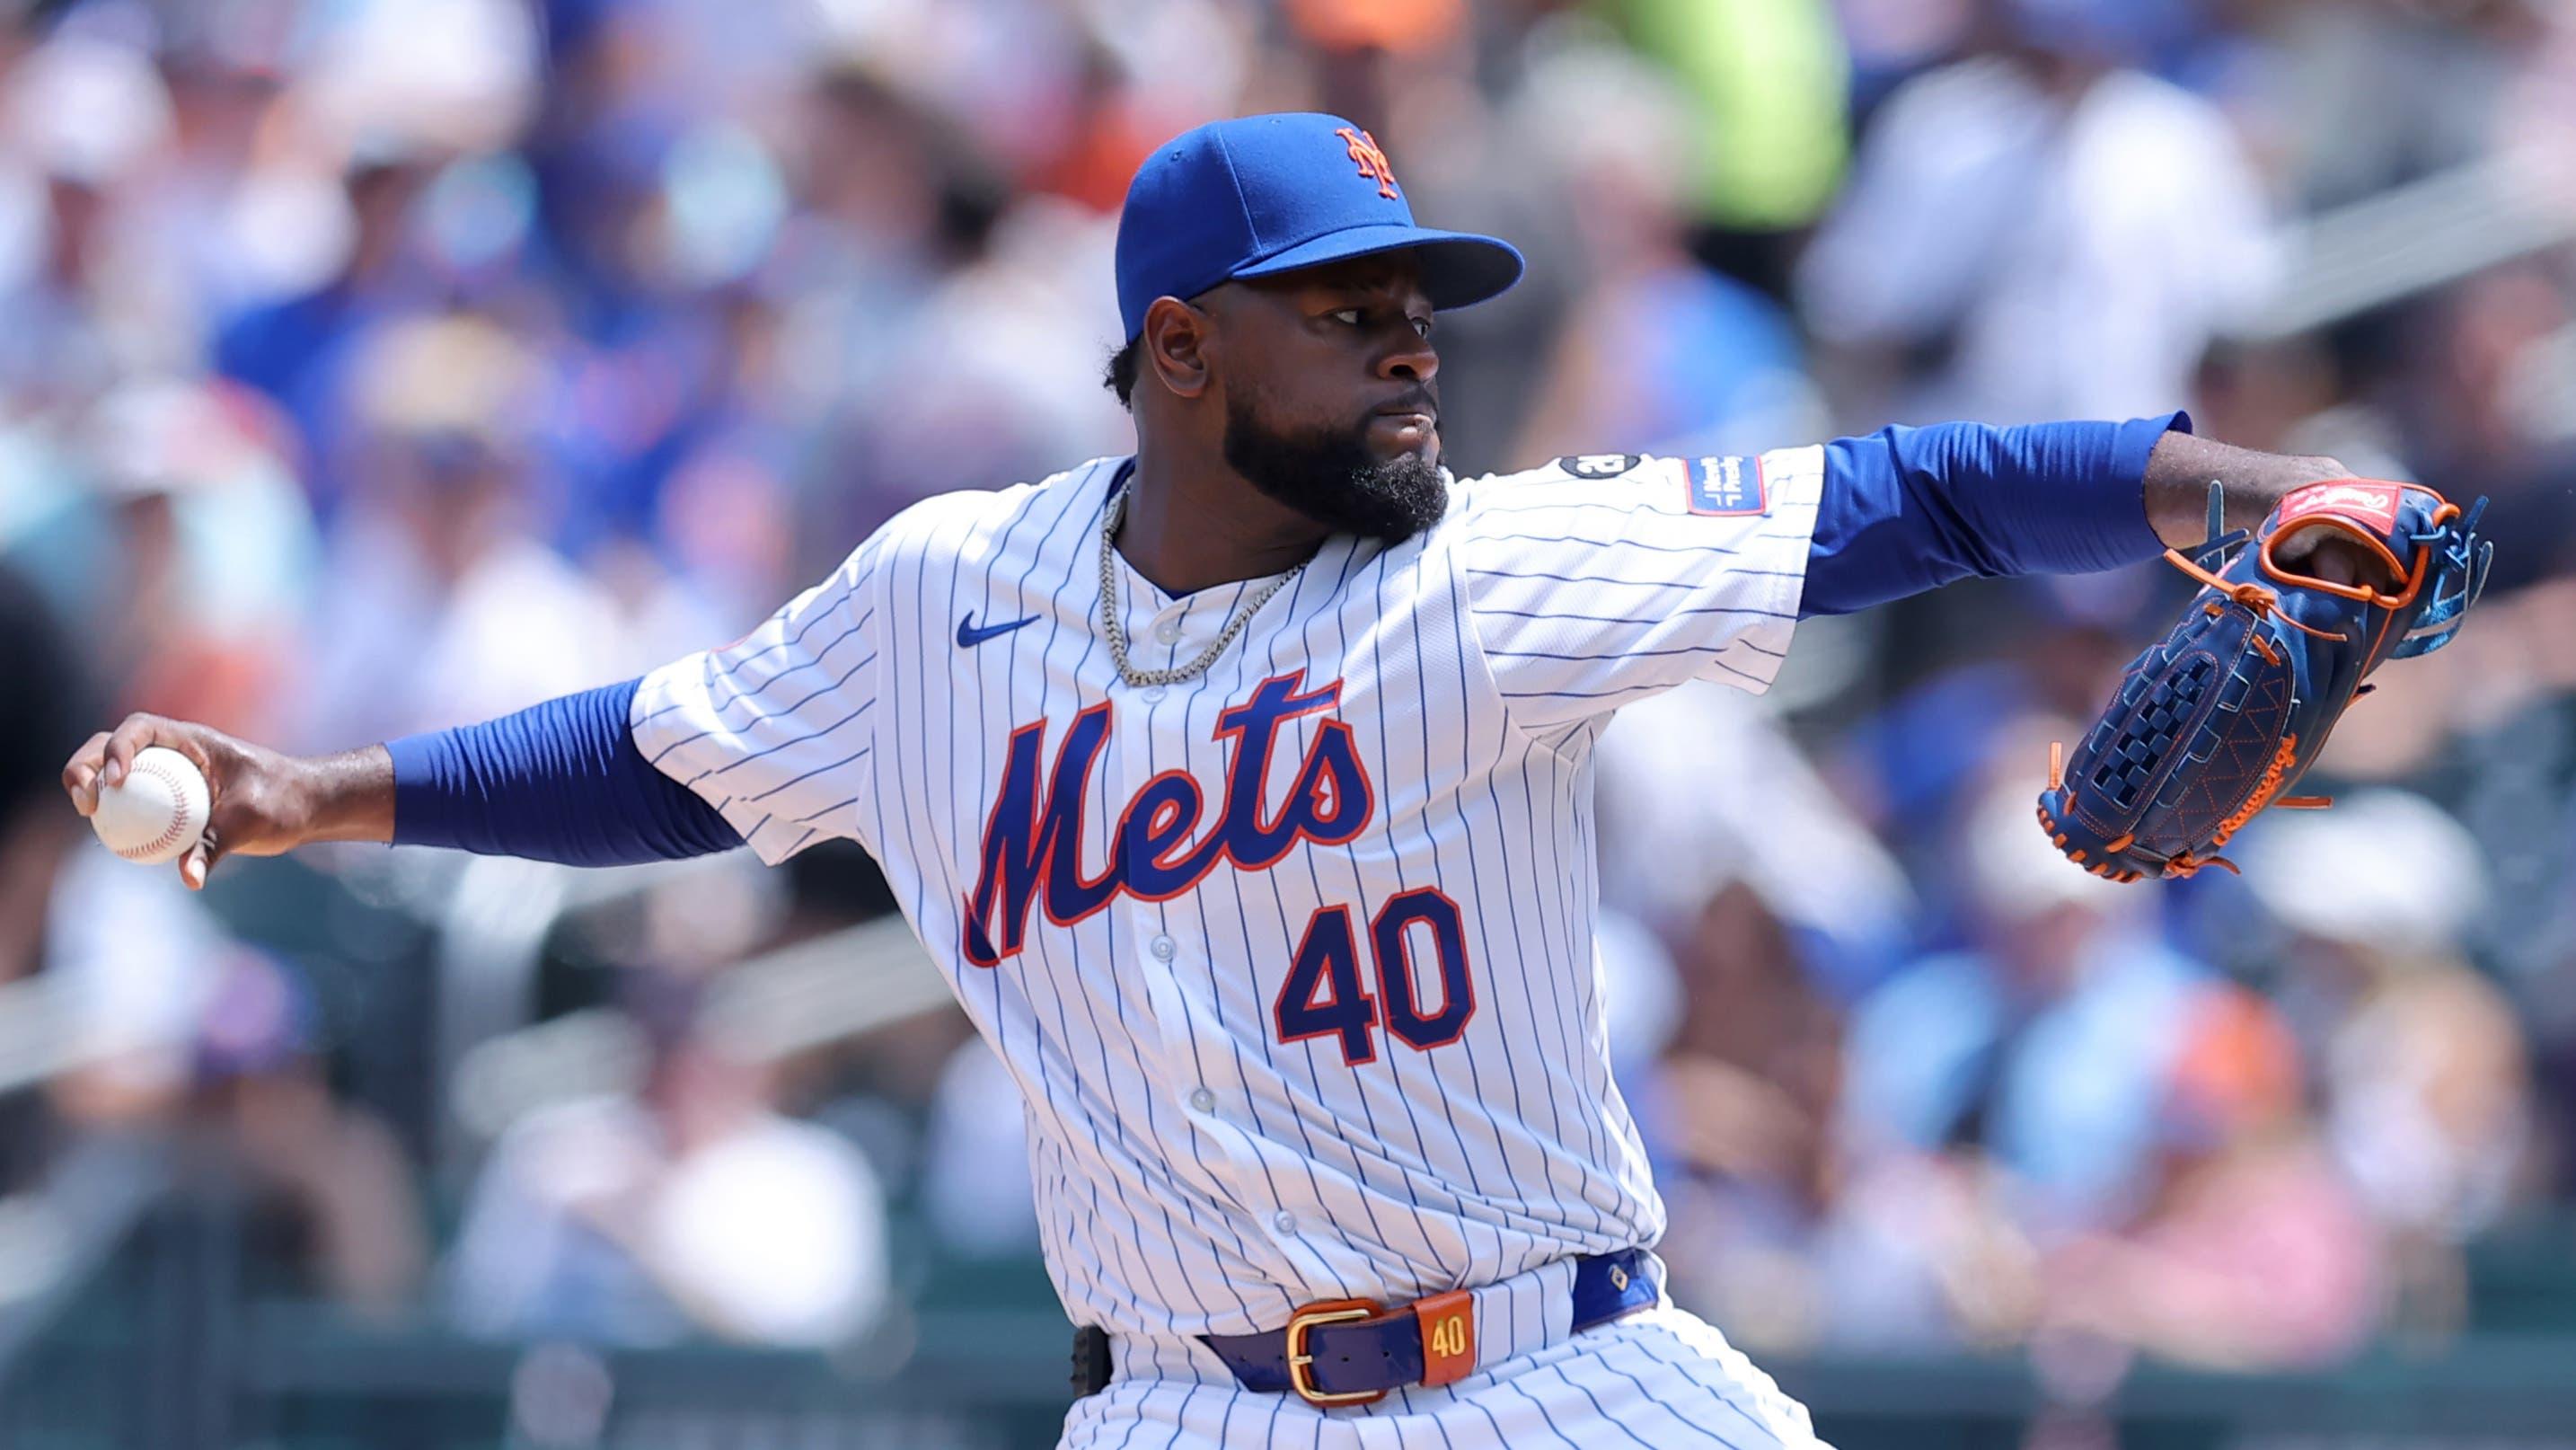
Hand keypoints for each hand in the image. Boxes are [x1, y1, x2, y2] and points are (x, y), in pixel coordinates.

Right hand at [61, 715, 389, 889]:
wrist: (304, 806)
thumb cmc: (284, 802)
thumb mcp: (253, 821)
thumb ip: (217, 845)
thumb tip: (188, 879)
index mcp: (193, 740)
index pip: (141, 728)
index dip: (117, 748)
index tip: (116, 781)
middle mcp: (173, 751)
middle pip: (111, 745)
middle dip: (85, 764)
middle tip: (85, 802)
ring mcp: (166, 774)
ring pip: (114, 772)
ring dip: (89, 786)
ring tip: (88, 815)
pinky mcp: (167, 798)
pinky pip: (131, 803)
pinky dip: (114, 814)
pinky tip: (110, 841)